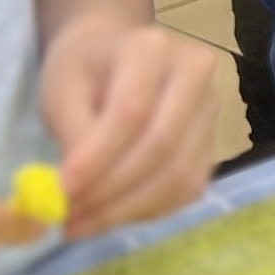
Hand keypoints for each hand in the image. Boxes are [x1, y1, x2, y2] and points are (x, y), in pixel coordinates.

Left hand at [39, 15, 221, 234]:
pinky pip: (188, 187)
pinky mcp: (213, 140)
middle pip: (162, 145)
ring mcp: (211, 108)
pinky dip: (148, 211)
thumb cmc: (84, 71)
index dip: (98, 158)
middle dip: (111, 191)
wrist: (115, 57)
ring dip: (127, 209)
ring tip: (81, 224)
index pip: (132, 112)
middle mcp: (195, 74)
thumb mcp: (62, 91)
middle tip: (67, 219)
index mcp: (153, 49)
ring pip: (179, 173)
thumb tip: (72, 192)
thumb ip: (72, 136)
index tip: (60, 192)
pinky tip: (111, 215)